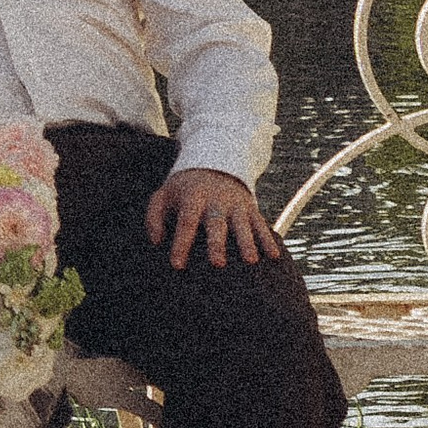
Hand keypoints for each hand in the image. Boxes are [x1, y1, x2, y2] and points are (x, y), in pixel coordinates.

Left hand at [144, 167, 281, 268]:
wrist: (213, 162)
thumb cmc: (183, 190)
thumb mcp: (163, 195)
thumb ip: (153, 217)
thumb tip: (156, 242)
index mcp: (192, 198)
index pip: (186, 222)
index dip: (181, 243)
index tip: (177, 265)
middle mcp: (216, 201)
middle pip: (216, 223)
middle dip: (217, 243)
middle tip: (218, 264)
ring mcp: (236, 205)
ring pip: (242, 224)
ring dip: (247, 242)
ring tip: (251, 261)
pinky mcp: (250, 208)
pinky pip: (260, 224)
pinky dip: (268, 239)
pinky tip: (273, 256)